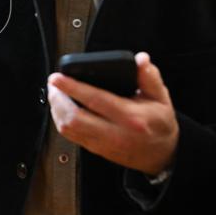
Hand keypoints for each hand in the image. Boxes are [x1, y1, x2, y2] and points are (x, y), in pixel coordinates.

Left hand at [47, 52, 178, 175]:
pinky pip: (71, 136)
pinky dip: (61, 120)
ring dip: (56, 110)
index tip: (58, 78)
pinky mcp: (96, 149)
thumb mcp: (161, 98)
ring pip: (68, 129)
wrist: (162, 155)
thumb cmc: (159, 124)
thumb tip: (140, 59)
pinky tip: (62, 109)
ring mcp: (103, 144)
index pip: (96, 100)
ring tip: (55, 94)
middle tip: (53, 84)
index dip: (73, 87)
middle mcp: (115, 133)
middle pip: (74, 119)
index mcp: (131, 118)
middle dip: (57, 100)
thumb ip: (149, 77)